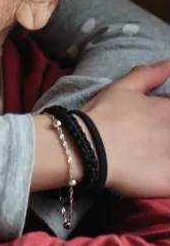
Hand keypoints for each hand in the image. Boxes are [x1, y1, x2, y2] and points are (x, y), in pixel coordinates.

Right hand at [81, 61, 169, 196]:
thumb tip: (169, 64)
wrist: (85, 146)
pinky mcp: (166, 180)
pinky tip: (160, 173)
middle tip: (154, 138)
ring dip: (168, 153)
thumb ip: (148, 75)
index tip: (160, 122)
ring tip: (154, 153)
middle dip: (167, 135)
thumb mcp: (122, 88)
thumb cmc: (102, 114)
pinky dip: (167, 177)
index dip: (167, 117)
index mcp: (166, 110)